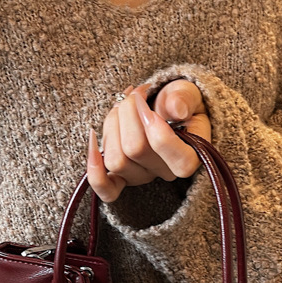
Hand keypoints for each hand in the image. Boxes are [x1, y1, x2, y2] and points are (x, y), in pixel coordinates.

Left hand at [87, 79, 210, 202]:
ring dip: (111, 125)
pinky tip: (92, 138)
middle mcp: (165, 173)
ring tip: (121, 106)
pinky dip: (94, 167)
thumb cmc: (177, 102)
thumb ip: (185, 98)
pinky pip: (106, 189)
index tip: (146, 98)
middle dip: (127, 113)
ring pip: (116, 160)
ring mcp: (141, 177)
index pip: (177, 161)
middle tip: (134, 95)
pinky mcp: (121, 178)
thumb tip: (176, 109)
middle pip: (135, 151)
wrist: (163, 108)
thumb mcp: (187, 93)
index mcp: (189, 158)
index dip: (155, 128)